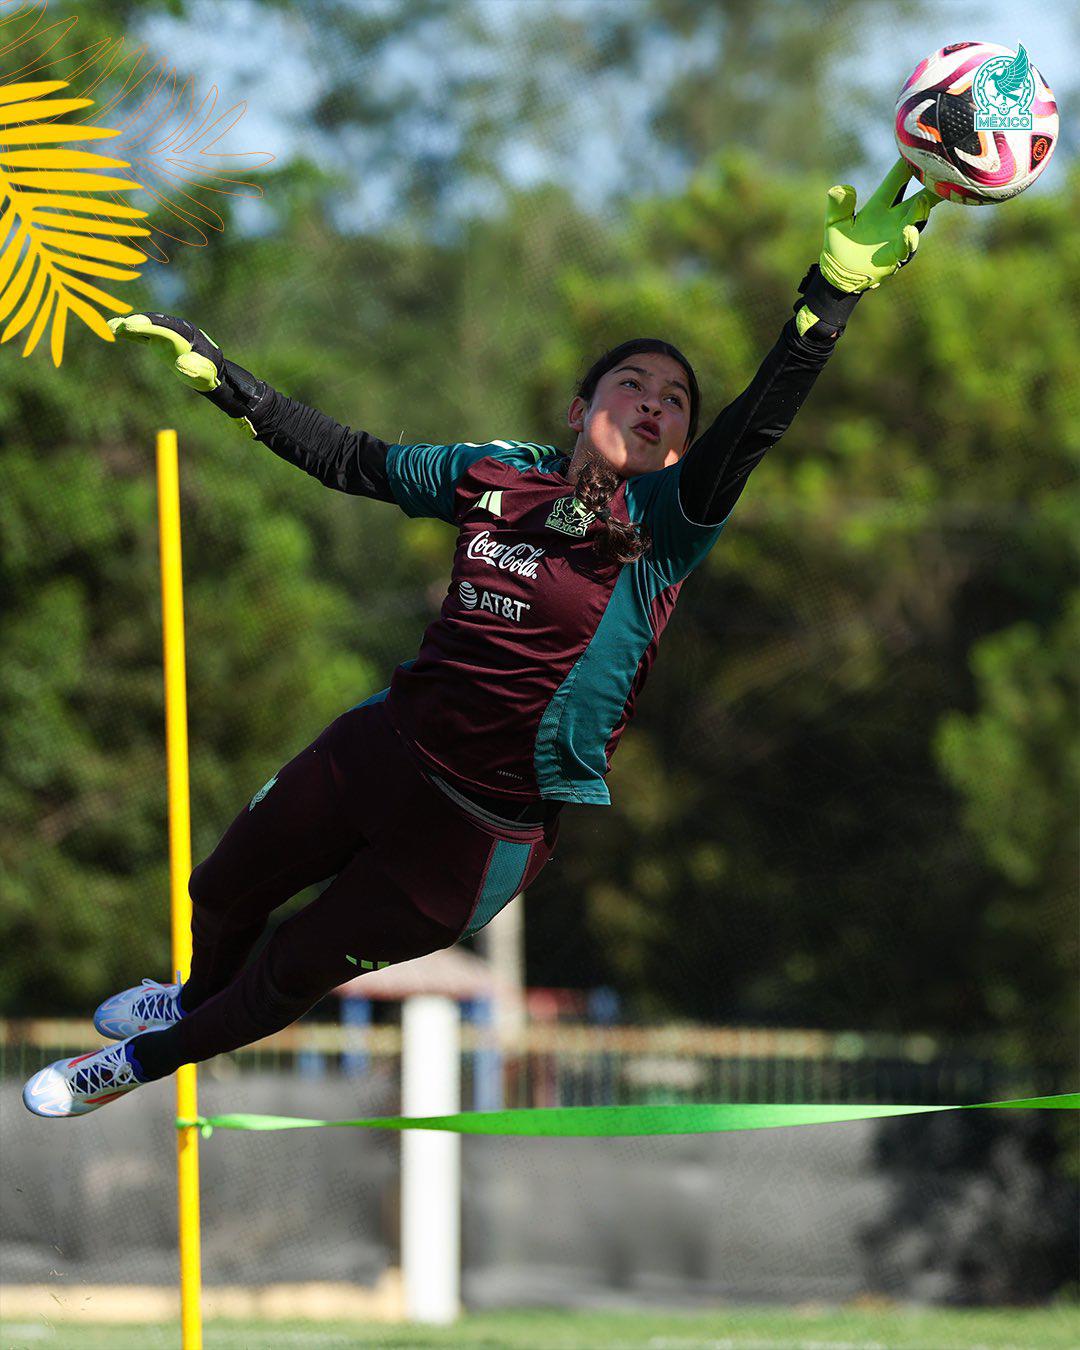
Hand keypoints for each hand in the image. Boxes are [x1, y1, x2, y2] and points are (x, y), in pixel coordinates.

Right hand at [108, 312, 225, 390]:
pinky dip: (129, 332)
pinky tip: (113, 330)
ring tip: (111, 327)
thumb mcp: (205, 374)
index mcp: (187, 333)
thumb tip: (182, 363)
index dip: (148, 325)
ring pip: (146, 325)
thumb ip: (195, 368)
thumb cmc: (208, 372)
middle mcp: (175, 327)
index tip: (131, 325)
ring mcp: (165, 331)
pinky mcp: (158, 338)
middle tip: (118, 325)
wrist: (209, 369)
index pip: (166, 326)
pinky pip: (142, 334)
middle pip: (154, 322)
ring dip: (129, 325)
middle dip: (137, 322)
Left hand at [818, 158, 938, 293]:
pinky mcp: (895, 256)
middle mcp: (894, 217)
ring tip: (923, 200)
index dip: (909, 163)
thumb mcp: (835, 223)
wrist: (839, 275)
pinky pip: (906, 246)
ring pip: (916, 219)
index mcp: (880, 204)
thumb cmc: (838, 245)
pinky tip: (910, 230)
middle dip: (931, 184)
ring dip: (921, 210)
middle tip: (945, 168)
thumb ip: (838, 206)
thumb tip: (839, 189)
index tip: (921, 144)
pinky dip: (909, 239)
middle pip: (918, 195)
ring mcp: (897, 235)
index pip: (898, 179)